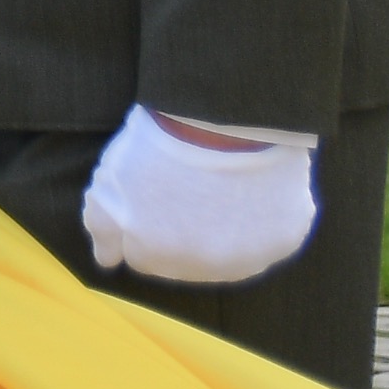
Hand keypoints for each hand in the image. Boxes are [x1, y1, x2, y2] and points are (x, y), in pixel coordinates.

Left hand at [81, 105, 317, 282]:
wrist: (220, 119)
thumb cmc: (159, 143)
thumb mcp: (108, 182)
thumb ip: (102, 228)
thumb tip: (107, 261)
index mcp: (156, 256)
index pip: (142, 257)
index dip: (144, 223)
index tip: (151, 194)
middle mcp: (204, 269)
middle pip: (187, 258)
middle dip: (182, 230)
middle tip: (186, 188)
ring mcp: (250, 258)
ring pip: (231, 252)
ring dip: (224, 229)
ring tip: (218, 186)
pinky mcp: (286, 240)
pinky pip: (271, 234)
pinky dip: (263, 216)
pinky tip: (251, 188)